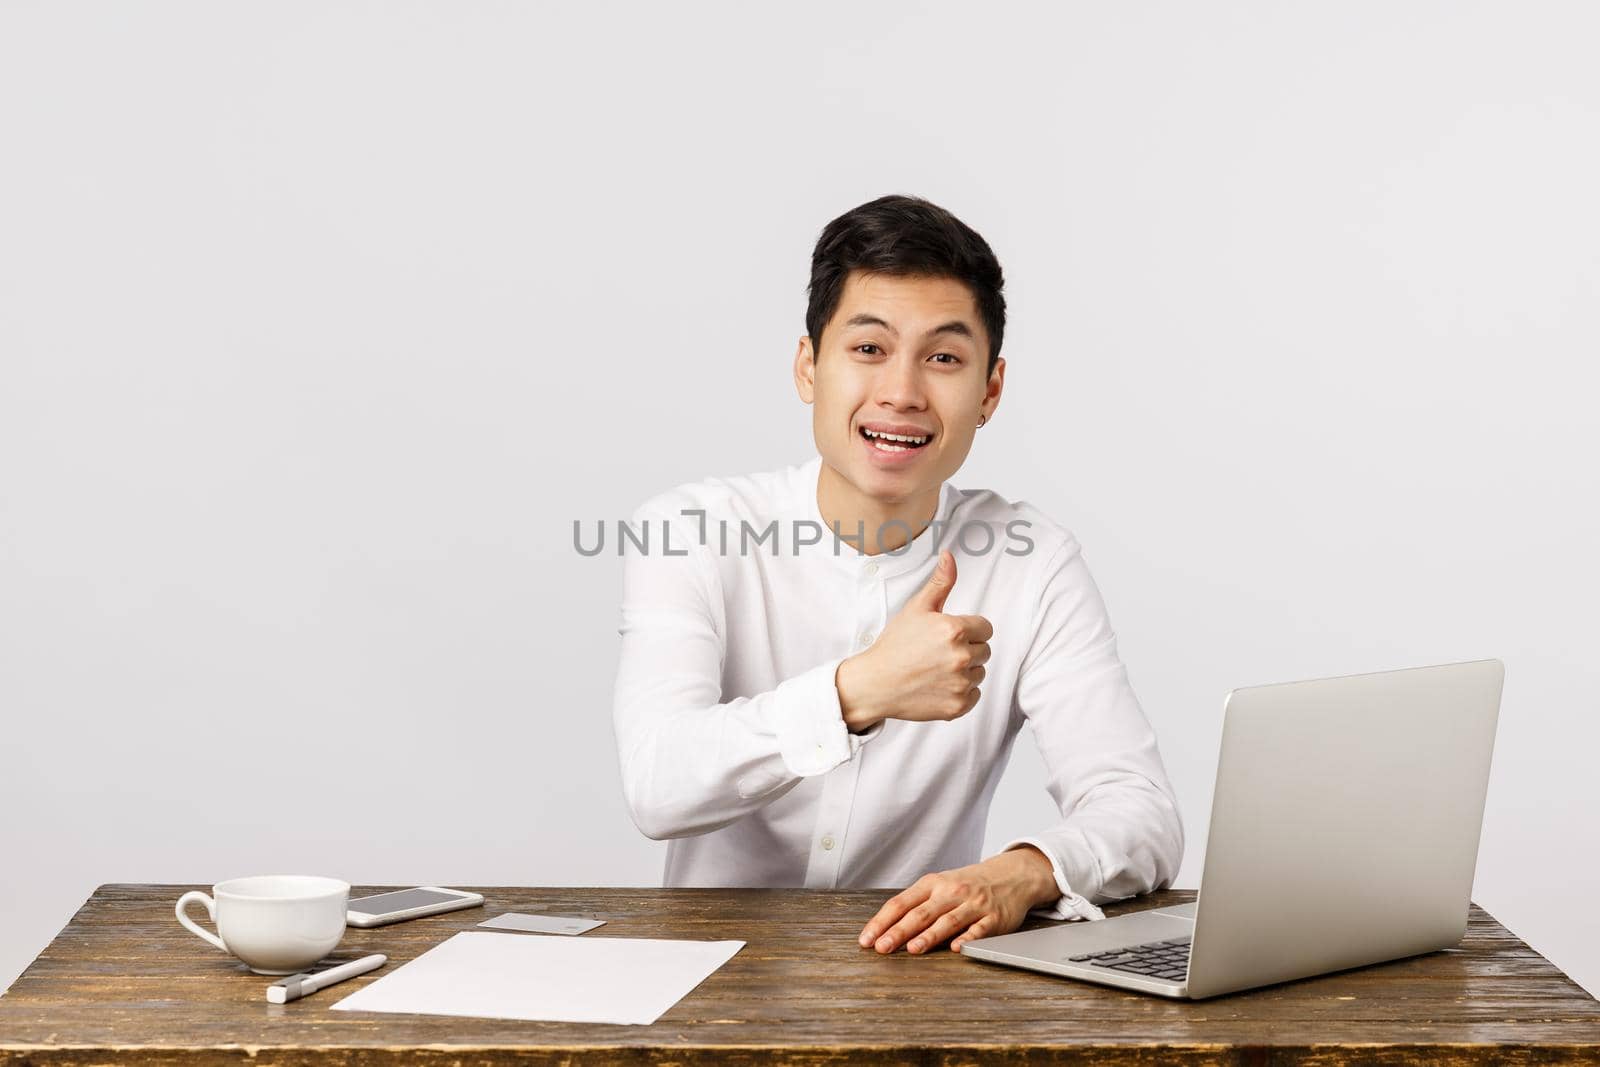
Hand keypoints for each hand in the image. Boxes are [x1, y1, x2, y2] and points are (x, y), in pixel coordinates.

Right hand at [835, 550, 992, 730]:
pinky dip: (961, 692)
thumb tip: (950, 555)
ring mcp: (960, 684)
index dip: (968, 630)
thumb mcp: (917, 608)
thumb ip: (940, 582)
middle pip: (984, 650)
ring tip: (936, 669)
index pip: (986, 628)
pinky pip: (975, 694)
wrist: (875, 683)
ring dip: (965, 671)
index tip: (947, 636)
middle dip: (967, 649)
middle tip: (938, 653)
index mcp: (954, 630)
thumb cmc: (895, 644)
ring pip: (980, 673)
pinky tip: (938, 685)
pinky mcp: (958, 706)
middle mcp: (961, 657)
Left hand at [857, 846, 1057, 954]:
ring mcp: (973, 904)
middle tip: (882, 947)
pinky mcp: (994, 918)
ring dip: (929, 936)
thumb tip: (885, 927)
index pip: (901, 903)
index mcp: (933, 884)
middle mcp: (951, 892)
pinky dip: (968, 938)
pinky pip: (979, 929)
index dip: (882, 921)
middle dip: (899, 931)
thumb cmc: (967, 885)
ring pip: (947, 921)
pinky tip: (957, 948)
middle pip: (920, 913)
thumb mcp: (940, 886)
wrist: (1010, 876)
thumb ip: (917, 904)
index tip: (867, 938)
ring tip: (912, 949)